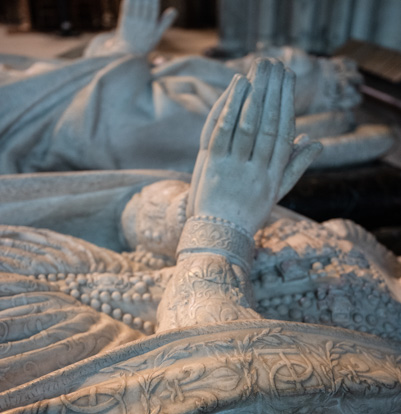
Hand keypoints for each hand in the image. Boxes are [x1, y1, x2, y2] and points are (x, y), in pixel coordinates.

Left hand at [116, 0, 176, 54]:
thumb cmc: (145, 44)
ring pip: (136, 2)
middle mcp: (144, 23)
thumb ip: (165, 22)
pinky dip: (130, 0)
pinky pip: (127, 6)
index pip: (154, 5)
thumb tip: (174, 10)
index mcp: (153, 26)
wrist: (129, 56)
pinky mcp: (125, 22)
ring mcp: (134, 23)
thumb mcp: (157, 35)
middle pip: (145, 1)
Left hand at [188, 59, 321, 234]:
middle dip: (273, 92)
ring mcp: (235, 168)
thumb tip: (315, 142)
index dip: (287, 104)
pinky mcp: (213, 167)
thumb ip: (296, 167)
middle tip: (276, 64)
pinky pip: (223, 133)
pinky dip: (231, 109)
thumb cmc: (250, 212)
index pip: (284, 133)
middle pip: (268, 125)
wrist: (220, 234)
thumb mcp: (277, 193)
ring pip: (248, 126)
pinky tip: (236, 88)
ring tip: (258, 69)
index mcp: (274, 175)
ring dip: (254, 95)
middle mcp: (257, 170)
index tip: (289, 80)